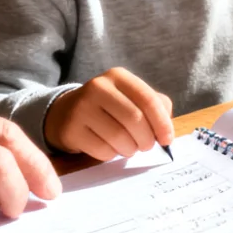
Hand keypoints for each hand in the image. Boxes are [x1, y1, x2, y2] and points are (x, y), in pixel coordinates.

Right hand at [45, 66, 174, 160]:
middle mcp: (98, 87)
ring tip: (129, 147)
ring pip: (119, 137)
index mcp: (118, 76)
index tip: (167, 139)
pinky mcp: (71, 130)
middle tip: (146, 146)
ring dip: (130, 149)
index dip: (162, 122)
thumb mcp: (130, 97)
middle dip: (147, 139)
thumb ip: (155, 106)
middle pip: (134, 119)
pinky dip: (112, 155)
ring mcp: (82, 108)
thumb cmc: (108, 107)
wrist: (65, 112)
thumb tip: (166, 130)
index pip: (148, 99)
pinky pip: (102, 150)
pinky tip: (111, 149)